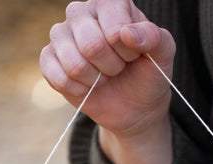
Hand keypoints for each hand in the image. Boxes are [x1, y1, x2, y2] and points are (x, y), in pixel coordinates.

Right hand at [41, 0, 175, 163]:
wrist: (134, 106)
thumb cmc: (148, 73)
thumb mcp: (163, 55)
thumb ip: (155, 38)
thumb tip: (127, 34)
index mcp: (109, 3)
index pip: (113, 29)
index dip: (127, 51)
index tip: (133, 55)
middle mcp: (81, 12)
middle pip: (91, 46)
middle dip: (111, 67)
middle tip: (118, 67)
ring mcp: (61, 35)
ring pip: (74, 63)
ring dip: (95, 80)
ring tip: (103, 76)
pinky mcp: (49, 59)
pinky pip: (58, 78)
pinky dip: (79, 90)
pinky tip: (88, 86)